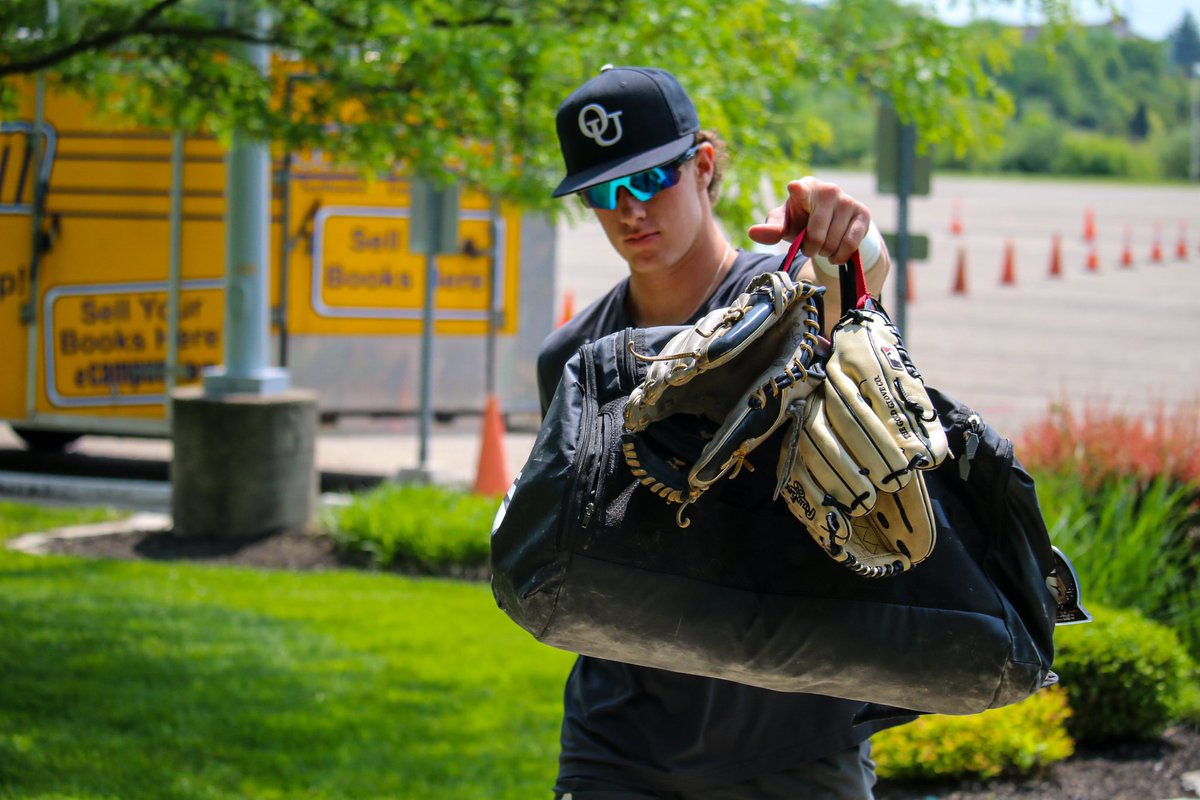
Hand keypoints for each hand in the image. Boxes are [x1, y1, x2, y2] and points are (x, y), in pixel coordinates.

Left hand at [748, 177, 873, 266]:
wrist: (832, 223)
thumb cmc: (801, 221)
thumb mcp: (785, 224)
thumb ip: (771, 229)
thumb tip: (752, 233)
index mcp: (804, 188)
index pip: (800, 190)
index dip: (798, 191)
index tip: (794, 188)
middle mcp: (828, 190)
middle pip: (816, 236)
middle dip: (810, 249)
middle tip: (810, 244)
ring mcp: (847, 201)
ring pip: (832, 243)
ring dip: (825, 253)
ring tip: (823, 245)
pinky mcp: (863, 214)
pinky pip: (850, 244)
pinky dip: (840, 256)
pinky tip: (835, 253)